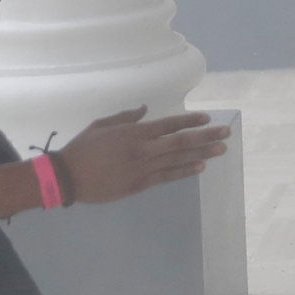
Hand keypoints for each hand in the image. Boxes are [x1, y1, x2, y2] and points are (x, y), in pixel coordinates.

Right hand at [54, 104, 230, 204]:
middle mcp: (143, 150)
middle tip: (227, 133)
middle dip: (206, 137)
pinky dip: (185, 171)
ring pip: (178, 159)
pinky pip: (168, 176)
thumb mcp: (102, 125)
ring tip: (222, 149)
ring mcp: (143, 168)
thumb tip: (145, 110)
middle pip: (181, 142)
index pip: (169, 125)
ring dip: (202, 153)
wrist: (68, 177)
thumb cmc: (82, 148)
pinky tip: (201, 167)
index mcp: (134, 132)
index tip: (208, 119)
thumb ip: (127, 117)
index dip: (190, 122)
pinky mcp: (140, 184)